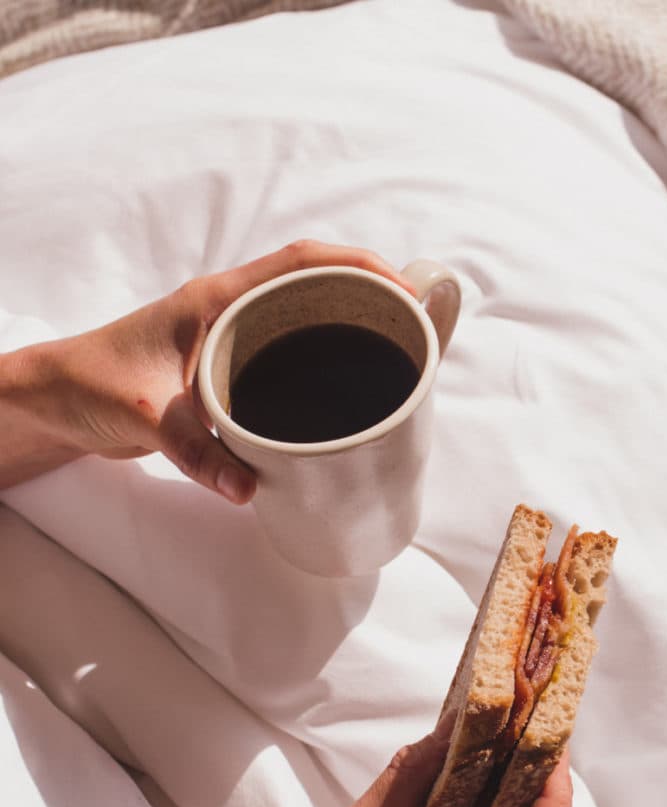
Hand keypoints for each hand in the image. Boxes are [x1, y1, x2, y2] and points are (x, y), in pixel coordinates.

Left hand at [0, 241, 409, 500]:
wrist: (58, 401)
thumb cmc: (93, 384)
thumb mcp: (147, 414)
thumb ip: (198, 449)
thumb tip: (250, 487)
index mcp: (218, 300)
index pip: (301, 263)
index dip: (358, 267)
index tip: (403, 289)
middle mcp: (232, 311)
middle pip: (316, 285)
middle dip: (370, 296)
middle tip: (414, 330)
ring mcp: (232, 338)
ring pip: (305, 318)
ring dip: (349, 328)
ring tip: (394, 357)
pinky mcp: (230, 368)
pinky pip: (288, 353)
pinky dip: (323, 362)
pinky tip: (343, 395)